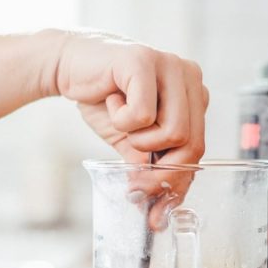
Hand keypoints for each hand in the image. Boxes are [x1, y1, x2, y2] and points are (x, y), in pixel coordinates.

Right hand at [50, 30, 208, 227]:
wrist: (69, 67)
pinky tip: (112, 101)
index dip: (175, 180)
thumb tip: (157, 200)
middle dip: (159, 171)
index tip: (153, 206)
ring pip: (173, 132)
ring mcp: (169, 65)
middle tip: (133, 181)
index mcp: (193, 95)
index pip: (198, 147)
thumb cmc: (102, 99)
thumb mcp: (129, 138)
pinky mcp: (143, 62)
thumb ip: (148, 162)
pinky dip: (121, 120)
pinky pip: (143, 115)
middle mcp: (189, 77)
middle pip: (191, 143)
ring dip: (139, 140)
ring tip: (121, 122)